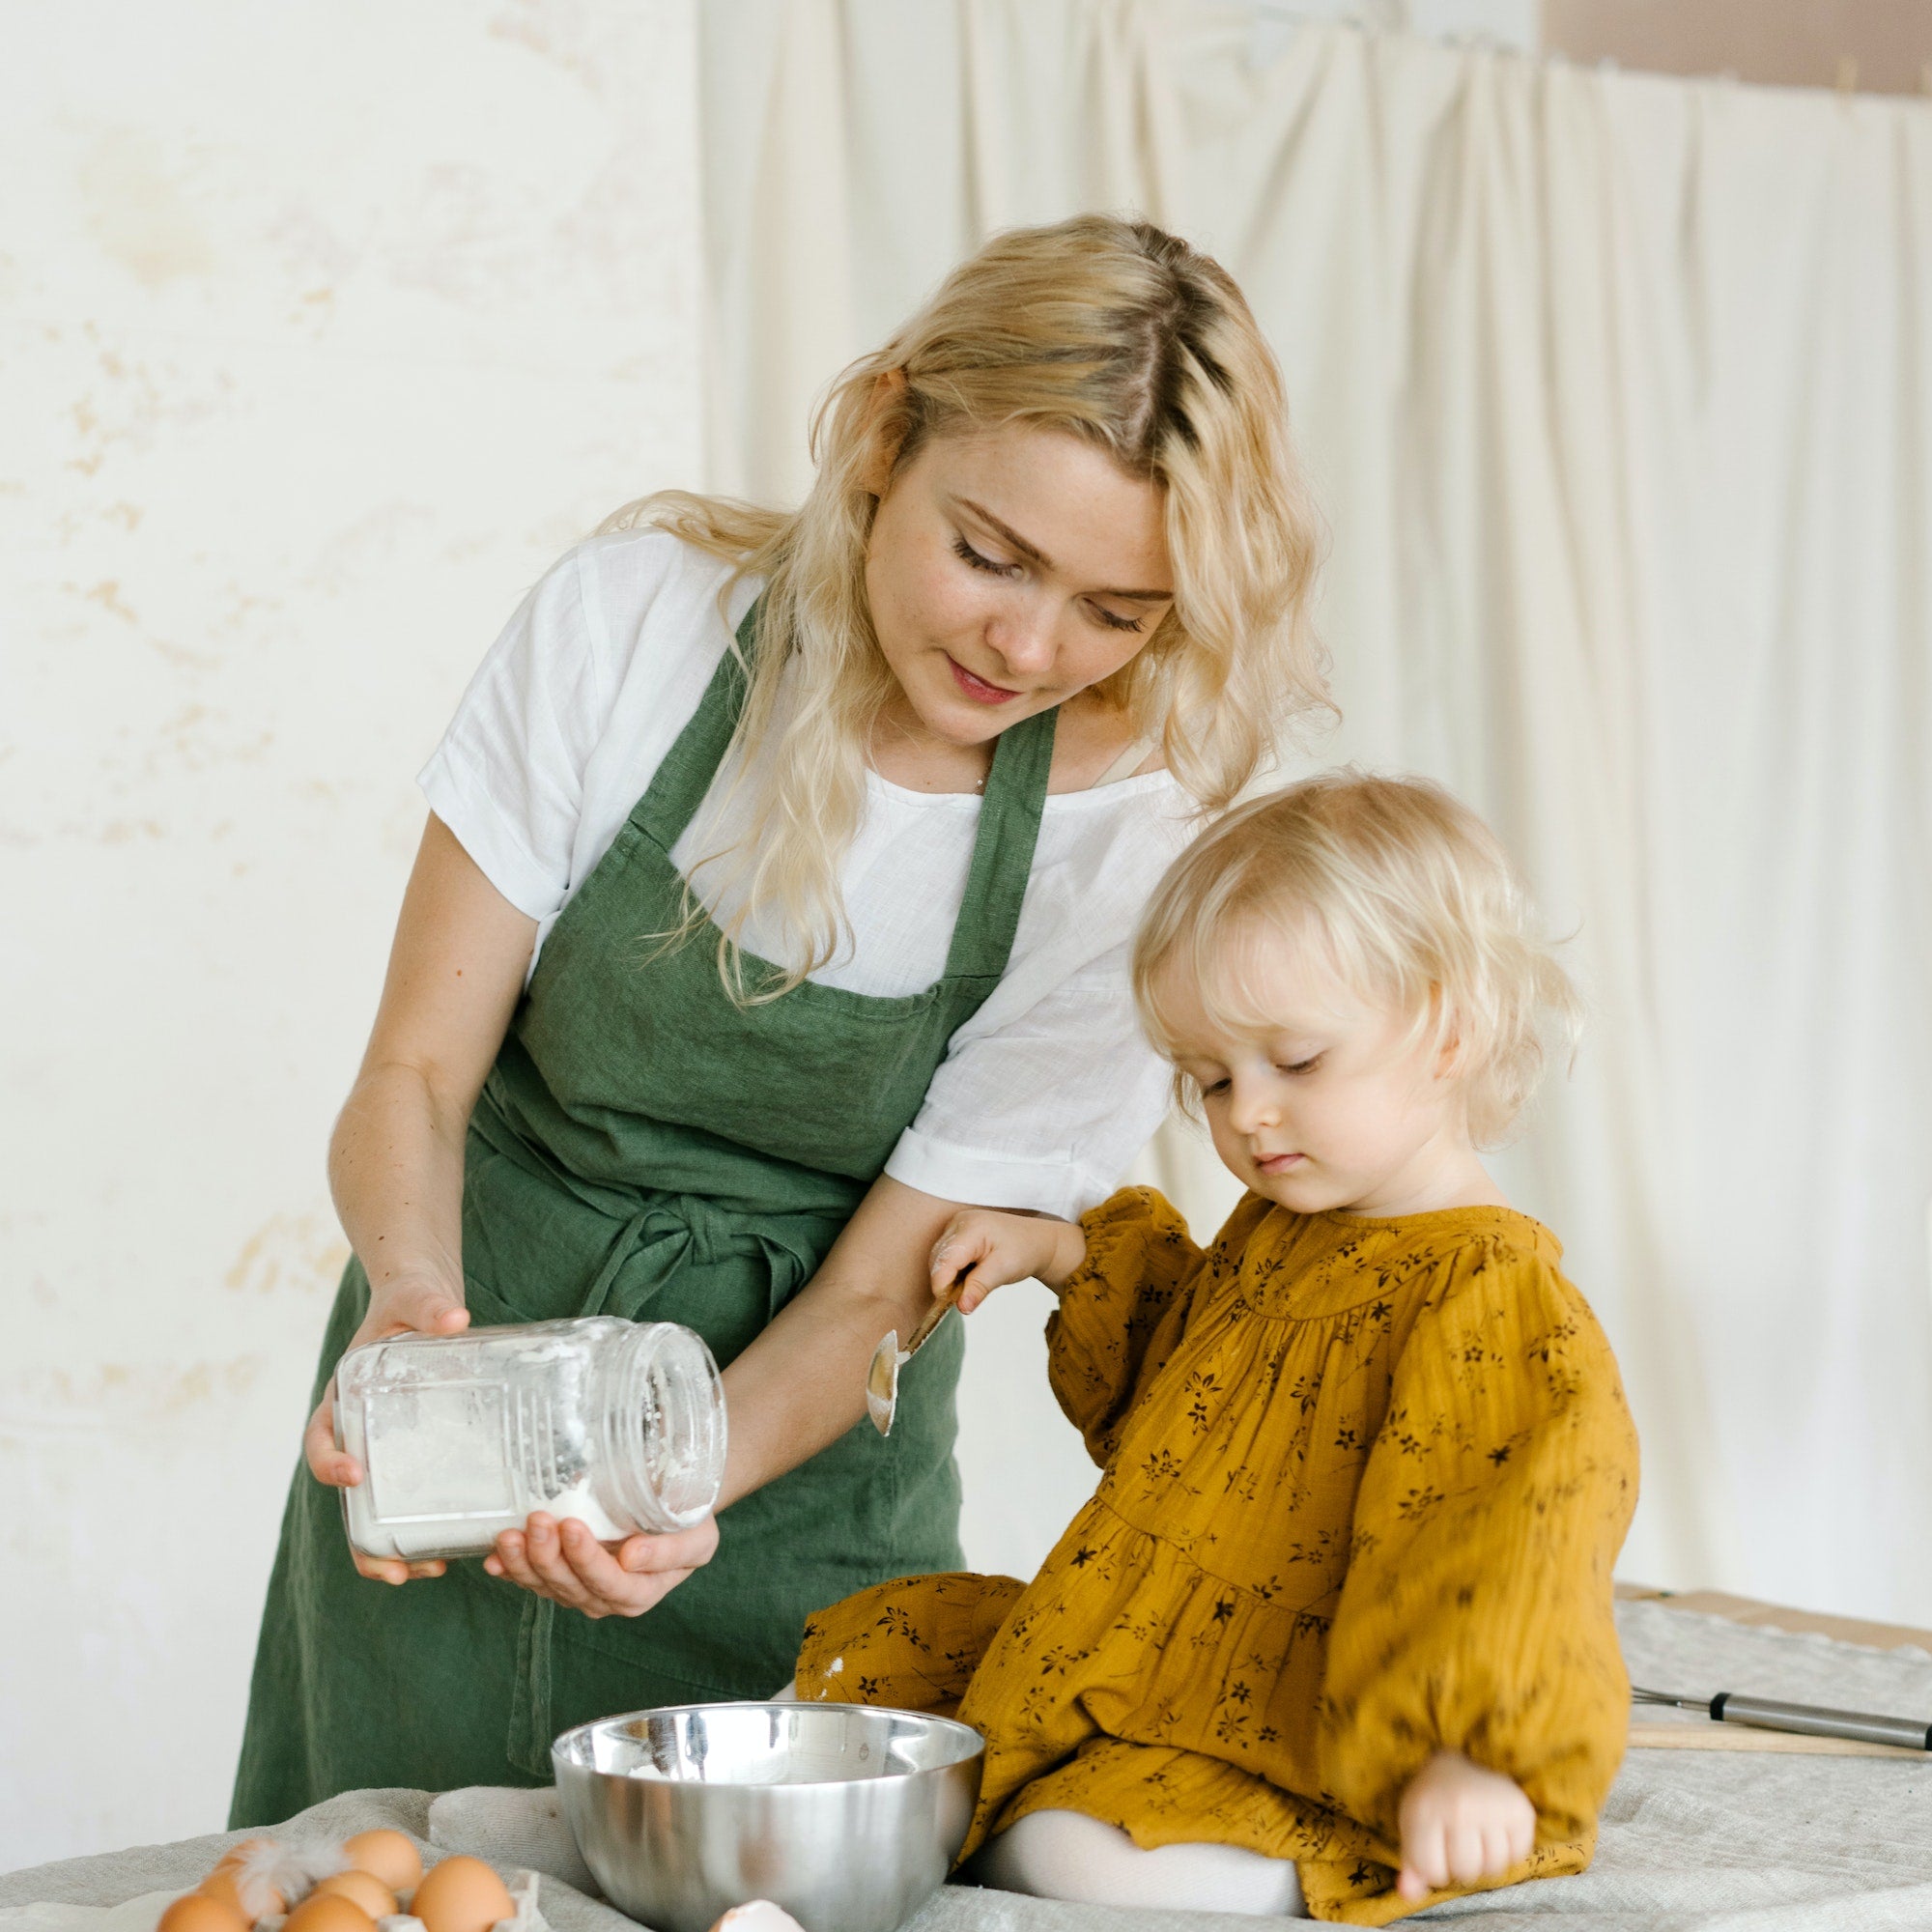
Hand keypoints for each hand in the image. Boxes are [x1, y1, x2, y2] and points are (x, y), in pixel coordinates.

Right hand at [304, 1268, 470, 1584]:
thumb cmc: (410, 1303)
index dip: (330, 1461)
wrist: (423, 1304)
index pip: (321, 1437)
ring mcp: (386, 1450)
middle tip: (392, 1568)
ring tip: (422, 1576)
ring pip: (375, 1512)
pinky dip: (423, 1530)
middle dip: (361, 1540)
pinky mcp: (418, 1456)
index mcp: (344, 1399)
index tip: (354, 1474)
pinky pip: (411, 1500)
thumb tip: (455, 1317)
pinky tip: (453, 1551)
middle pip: (344, 1498)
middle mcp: (358, 1433)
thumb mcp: (415, 1299)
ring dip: (389, 1550)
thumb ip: (429, 1305)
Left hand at [484, 1511, 720, 1617]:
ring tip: (509, 1535)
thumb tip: (632, 1557)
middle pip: (570, 1584)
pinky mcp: (559, 1579)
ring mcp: (578, 1591)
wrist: (675, 1511)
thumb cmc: (689, 1522)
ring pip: (545, 1584)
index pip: (608, 1582)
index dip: (587, 1559)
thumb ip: (670, 1551)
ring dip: (523, 1561)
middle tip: (538, 1519)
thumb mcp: (697, 1536)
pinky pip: (530, 1580)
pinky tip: (493, 1559)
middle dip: (549, 1554)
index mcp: (640, 1593)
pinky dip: (510, 1569)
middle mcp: (605, 1600)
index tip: (573, 1527)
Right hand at [928, 1208, 1085, 1311]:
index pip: (945, 1260)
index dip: (943, 1285)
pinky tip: (969, 1275)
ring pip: (939, 1258)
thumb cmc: (1024, 1251)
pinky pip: (945, 1255)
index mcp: (972, 1228)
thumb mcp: (1004, 1270)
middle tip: (964, 1298)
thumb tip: (961, 1307)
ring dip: (949, 1277)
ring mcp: (957, 1225)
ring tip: (971, 1285)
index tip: (950, 1304)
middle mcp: (959, 1222)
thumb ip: (980, 1287)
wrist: (1037, 1241)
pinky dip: (952, 1270)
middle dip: (946, 1282)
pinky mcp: (957, 1232)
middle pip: (938, 1259)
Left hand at [1395, 1751, 1535, 1900]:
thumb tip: (1407, 1894)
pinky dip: (1509, 1850)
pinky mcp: (1519, 1808)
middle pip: (1467, 1871)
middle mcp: (1459, 1806)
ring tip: (1476, 1838)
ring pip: (1494, 1866)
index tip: (1435, 1851)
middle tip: (1457, 1843)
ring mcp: (1491, 1805)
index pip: (1433, 1871)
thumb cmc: (1430, 1804)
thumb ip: (1411, 1865)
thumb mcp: (1412, 1828)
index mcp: (1424, 1810)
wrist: (1453, 1767)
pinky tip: (1495, 1831)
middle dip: (1461, 1866)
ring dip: (1485, 1861)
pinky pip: (1518, 1854)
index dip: (1434, 1870)